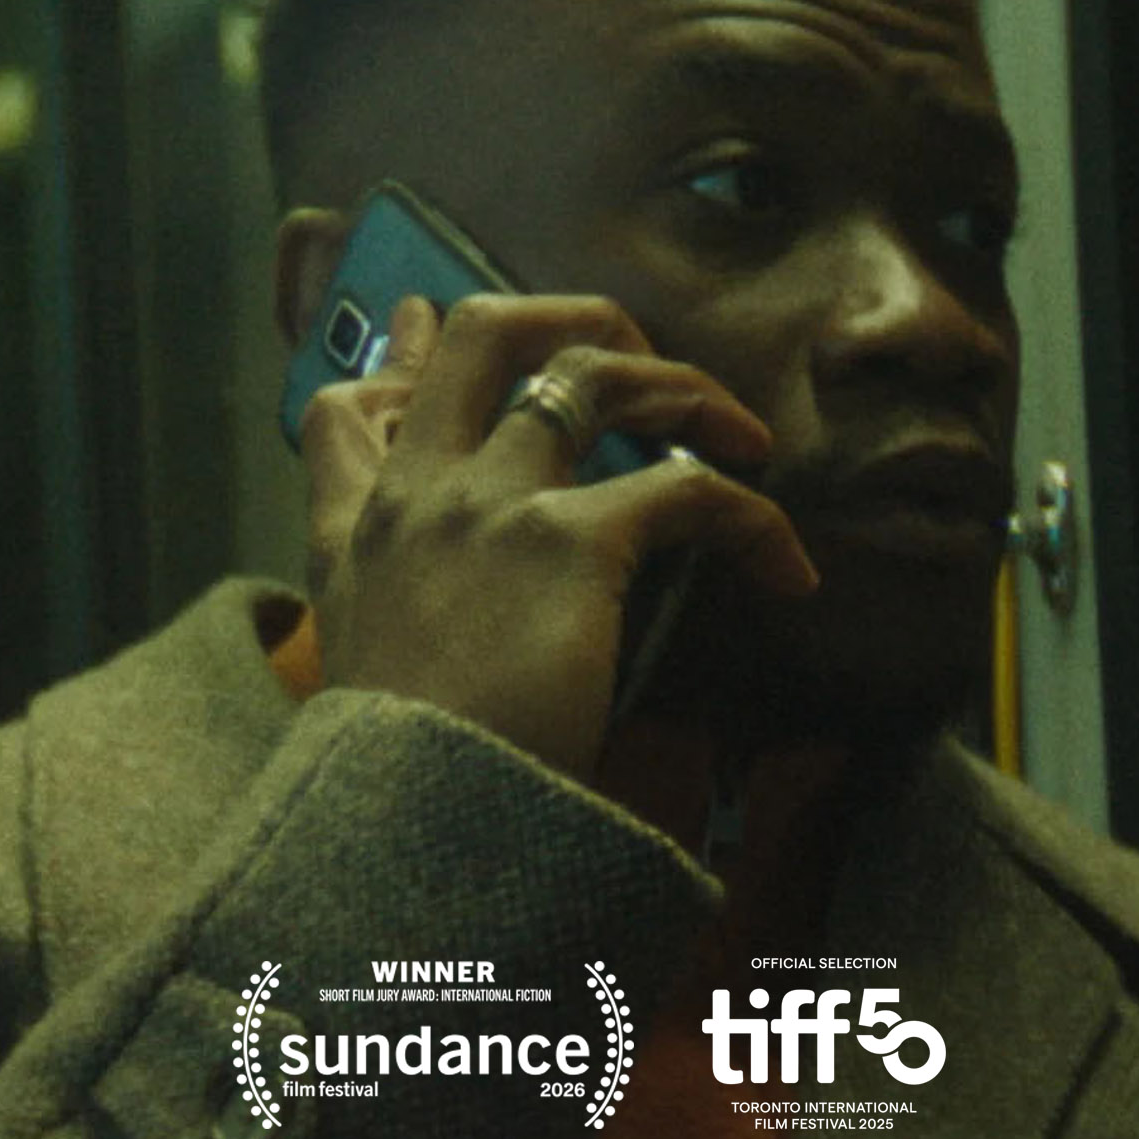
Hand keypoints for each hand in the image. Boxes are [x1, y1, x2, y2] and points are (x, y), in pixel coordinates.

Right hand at [299, 292, 817, 778]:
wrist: (409, 822)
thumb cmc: (395, 778)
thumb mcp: (358, 689)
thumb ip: (389, 626)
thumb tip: (454, 627)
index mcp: (357, 535)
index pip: (351, 406)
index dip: (400, 359)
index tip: (433, 331)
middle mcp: (419, 494)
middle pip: (482, 332)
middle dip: (570, 315)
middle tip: (638, 355)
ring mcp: (491, 504)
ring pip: (593, 370)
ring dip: (681, 385)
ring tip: (742, 436)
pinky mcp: (570, 541)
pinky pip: (689, 490)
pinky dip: (754, 519)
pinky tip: (787, 569)